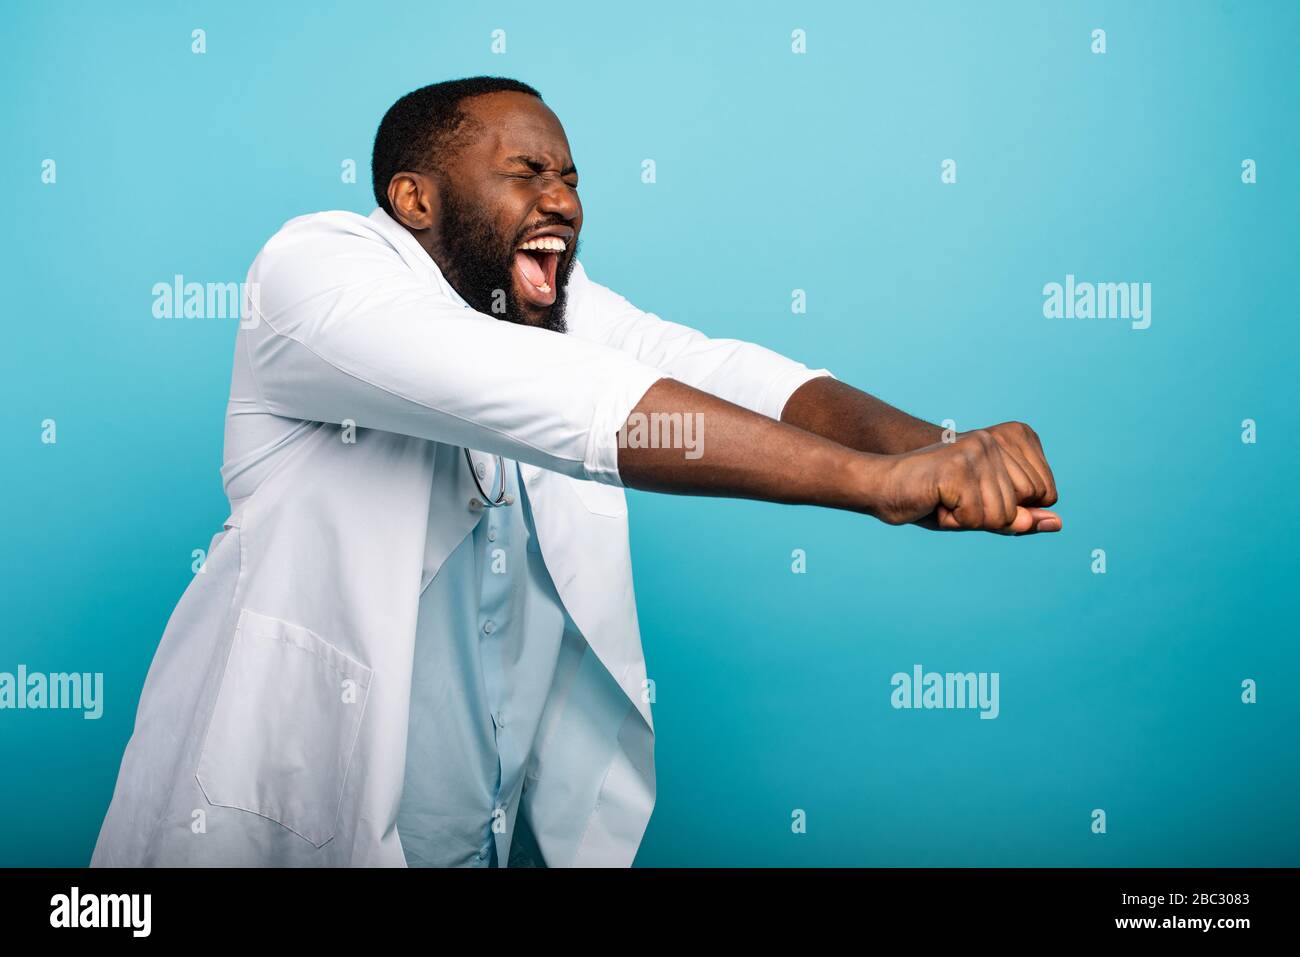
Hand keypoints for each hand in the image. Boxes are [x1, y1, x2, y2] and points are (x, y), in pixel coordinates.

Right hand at [871, 426, 1061, 532]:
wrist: (882, 486)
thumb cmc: (933, 500)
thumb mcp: (985, 511)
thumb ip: (1021, 516)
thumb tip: (1057, 523)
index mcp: (1013, 438)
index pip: (1047, 493)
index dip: (1014, 509)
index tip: (977, 495)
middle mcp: (998, 439)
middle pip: (1027, 504)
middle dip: (992, 516)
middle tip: (958, 499)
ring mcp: (979, 450)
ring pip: (1003, 515)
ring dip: (970, 519)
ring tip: (946, 500)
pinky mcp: (959, 467)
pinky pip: (977, 518)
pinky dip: (954, 520)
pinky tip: (936, 501)